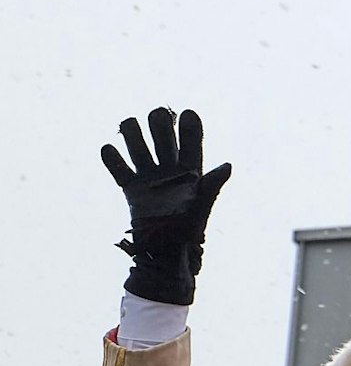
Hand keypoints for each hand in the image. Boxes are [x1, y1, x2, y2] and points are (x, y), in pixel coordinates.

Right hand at [100, 108, 232, 305]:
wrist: (167, 252)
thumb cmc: (191, 229)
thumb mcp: (204, 203)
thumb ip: (213, 184)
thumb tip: (228, 165)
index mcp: (192, 170)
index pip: (191, 142)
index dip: (190, 127)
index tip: (188, 113)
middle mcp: (170, 170)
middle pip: (163, 139)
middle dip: (160, 125)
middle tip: (158, 115)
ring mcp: (150, 178)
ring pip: (139, 148)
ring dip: (133, 135)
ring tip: (129, 124)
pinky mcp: (132, 190)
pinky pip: (120, 171)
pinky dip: (112, 160)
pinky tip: (107, 149)